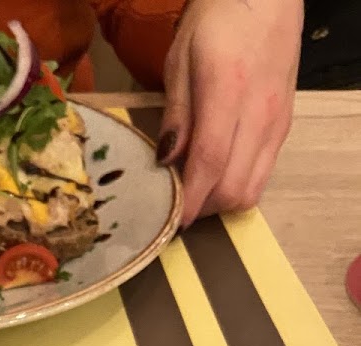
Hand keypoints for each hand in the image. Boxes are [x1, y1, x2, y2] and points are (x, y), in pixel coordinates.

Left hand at [158, 0, 302, 225]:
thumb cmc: (219, 19)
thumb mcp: (181, 59)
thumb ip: (176, 114)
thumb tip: (166, 161)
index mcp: (227, 91)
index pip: (209, 163)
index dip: (189, 199)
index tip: (170, 220)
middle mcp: (259, 112)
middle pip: (232, 187)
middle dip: (203, 207)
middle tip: (178, 203)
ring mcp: (277, 122)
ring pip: (252, 189)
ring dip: (221, 201)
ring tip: (197, 191)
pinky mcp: (285, 126)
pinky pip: (263, 174)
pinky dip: (238, 185)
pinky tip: (218, 173)